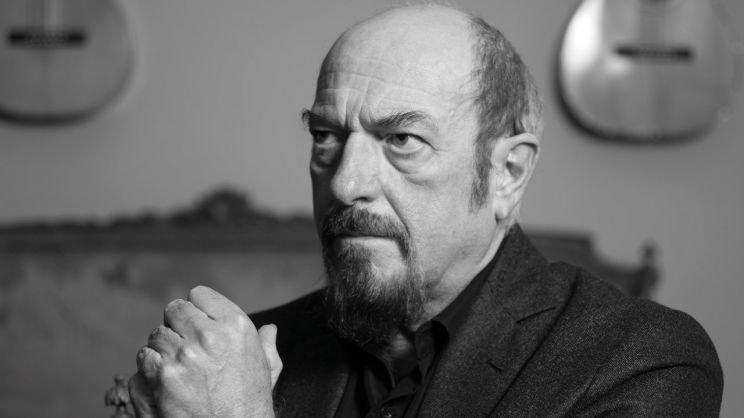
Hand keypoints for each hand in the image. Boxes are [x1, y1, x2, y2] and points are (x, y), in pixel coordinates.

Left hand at [129, 286, 282, 417]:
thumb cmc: (251, 404)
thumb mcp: (268, 370)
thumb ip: (266, 345)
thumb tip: (270, 329)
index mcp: (235, 326)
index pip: (199, 295)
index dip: (198, 311)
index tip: (199, 324)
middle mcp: (209, 335)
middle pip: (174, 309)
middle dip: (178, 326)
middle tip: (185, 346)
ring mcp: (183, 354)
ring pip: (157, 334)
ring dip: (163, 348)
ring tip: (177, 367)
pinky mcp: (162, 375)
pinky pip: (144, 357)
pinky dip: (150, 368)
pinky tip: (165, 380)